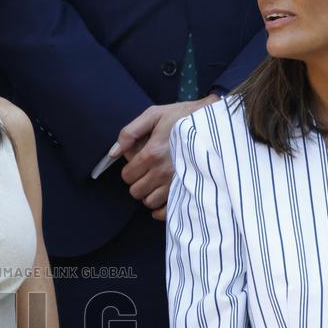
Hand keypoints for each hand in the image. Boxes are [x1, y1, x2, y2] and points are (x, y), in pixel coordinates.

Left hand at [111, 95, 218, 219]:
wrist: (214, 122)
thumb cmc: (182, 117)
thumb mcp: (154, 115)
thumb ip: (129, 132)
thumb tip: (113, 153)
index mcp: (152, 153)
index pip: (127, 175)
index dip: (129, 170)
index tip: (139, 163)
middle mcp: (162, 172)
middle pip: (136, 191)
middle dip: (138, 182)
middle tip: (148, 172)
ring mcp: (176, 183)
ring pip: (149, 202)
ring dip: (150, 194)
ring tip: (157, 181)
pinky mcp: (188, 191)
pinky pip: (166, 212)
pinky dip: (160, 209)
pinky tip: (162, 197)